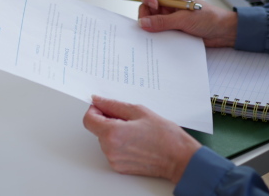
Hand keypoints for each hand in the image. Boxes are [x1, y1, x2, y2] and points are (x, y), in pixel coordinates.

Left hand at [83, 96, 200, 183]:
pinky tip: (136, 141)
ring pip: (104, 140)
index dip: (95, 110)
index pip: (89, 119)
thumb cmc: (164, 135)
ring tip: (135, 131)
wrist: (179, 158)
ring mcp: (114, 160)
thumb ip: (114, 105)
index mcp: (112, 133)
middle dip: (107, 121)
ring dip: (114, 132)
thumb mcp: (139, 111)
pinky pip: (112, 150)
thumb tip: (98, 100)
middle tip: (128, 118)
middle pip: (97, 129)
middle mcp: (110, 149)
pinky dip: (119, 144)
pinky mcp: (119, 167)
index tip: (104, 107)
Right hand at [138, 0, 237, 46]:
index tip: (152, 6)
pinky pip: (158, 31)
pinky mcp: (172, 28)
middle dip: (146, 14)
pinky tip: (162, 39)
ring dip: (151, 26)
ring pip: (150, 19)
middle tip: (150, 25)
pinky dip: (157, 35)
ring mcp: (169, 17)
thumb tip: (143, 23)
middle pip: (146, 5)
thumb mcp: (185, 19)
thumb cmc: (210, 18)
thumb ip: (163, 21)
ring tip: (159, 33)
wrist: (224, 32)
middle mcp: (169, 4)